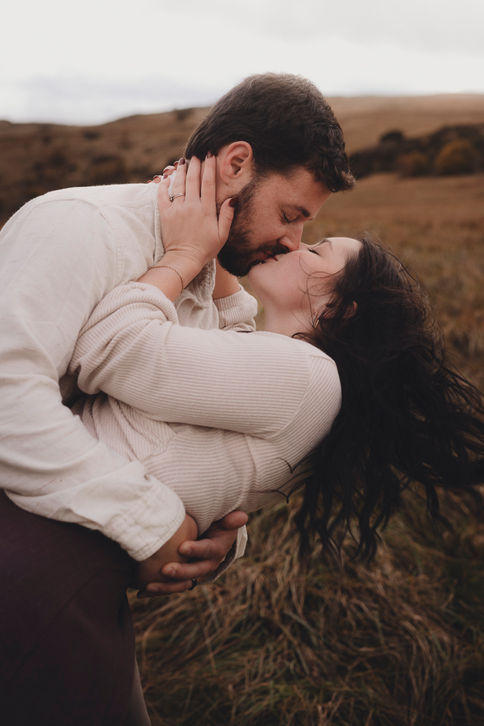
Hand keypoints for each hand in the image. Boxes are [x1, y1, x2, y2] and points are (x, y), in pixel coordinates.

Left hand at [141, 510, 247, 596]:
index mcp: (217, 549)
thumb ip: (229, 519)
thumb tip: (243, 516)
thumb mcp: (223, 520)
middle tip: (165, 569)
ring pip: (182, 584)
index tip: (182, 547)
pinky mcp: (181, 578)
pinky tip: (140, 592)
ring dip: (166, 587)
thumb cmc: (213, 523)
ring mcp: (194, 573)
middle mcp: (207, 565)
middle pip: (195, 571)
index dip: (197, 550)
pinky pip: (170, 587)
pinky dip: (157, 590)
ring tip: (149, 586)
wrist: (208, 535)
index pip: (209, 550)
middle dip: (180, 572)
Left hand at [157, 154, 233, 272]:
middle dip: (195, 164)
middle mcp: (191, 206)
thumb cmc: (205, 249)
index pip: (208, 183)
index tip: (210, 155)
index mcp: (206, 210)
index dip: (209, 167)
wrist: (184, 259)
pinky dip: (164, 185)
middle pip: (193, 179)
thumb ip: (227, 216)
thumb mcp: (222, 235)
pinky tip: (167, 178)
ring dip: (181, 171)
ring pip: (178, 184)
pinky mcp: (165, 214)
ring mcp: (177, 209)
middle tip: (196, 154)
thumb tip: (232, 199)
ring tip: (183, 162)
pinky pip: (163, 195)